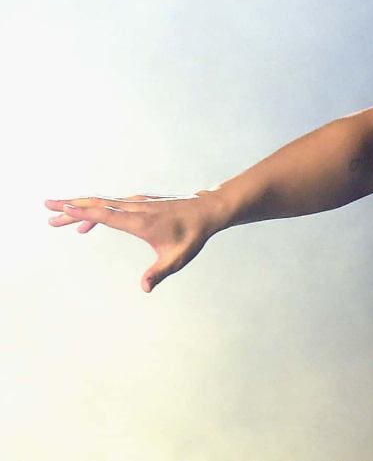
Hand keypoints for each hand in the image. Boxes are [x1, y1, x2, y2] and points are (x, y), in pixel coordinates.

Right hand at [45, 191, 228, 292]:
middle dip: (71, 205)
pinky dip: (95, 211)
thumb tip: (144, 289)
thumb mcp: (178, 258)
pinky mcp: (139, 203)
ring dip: (79, 207)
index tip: (64, 208)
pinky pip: (111, 205)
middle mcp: (135, 208)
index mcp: (141, 221)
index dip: (85, 212)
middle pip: (98, 204)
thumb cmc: (192, 235)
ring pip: (102, 202)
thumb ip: (159, 272)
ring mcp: (136, 203)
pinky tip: (86, 225)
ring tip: (56, 215)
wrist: (206, 211)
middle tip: (46, 206)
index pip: (108, 214)